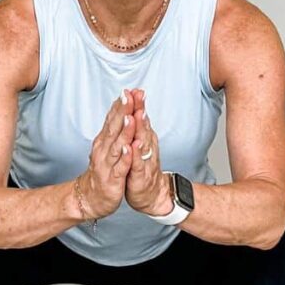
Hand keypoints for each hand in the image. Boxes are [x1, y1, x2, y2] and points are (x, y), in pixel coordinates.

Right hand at [76, 89, 136, 219]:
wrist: (89, 198)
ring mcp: (107, 164)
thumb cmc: (102, 172)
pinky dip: (124, 157)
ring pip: (116, 145)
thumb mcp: (107, 148)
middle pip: (114, 127)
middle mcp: (103, 149)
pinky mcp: (112, 179)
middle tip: (129, 95)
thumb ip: (114, 130)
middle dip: (123, 111)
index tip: (130, 90)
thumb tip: (120, 109)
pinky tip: (128, 149)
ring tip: (130, 117)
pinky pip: (119, 167)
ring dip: (124, 131)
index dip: (121, 104)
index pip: (113, 119)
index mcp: (104, 141)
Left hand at [124, 89, 172, 215]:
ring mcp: (144, 161)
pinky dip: (134, 155)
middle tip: (136, 95)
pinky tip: (131, 146)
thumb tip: (138, 108)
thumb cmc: (143, 169)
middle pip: (143, 126)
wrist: (152, 195)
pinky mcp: (140, 176)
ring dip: (138, 129)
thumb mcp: (140, 147)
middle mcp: (146, 148)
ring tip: (135, 114)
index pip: (140, 119)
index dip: (137, 105)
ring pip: (142, 143)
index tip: (133, 89)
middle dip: (138, 110)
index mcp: (144, 140)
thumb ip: (140, 129)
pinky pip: (137, 164)